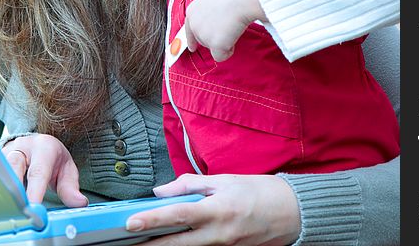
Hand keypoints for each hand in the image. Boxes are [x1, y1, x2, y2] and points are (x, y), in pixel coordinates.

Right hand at [2, 133, 87, 207]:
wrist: (35, 142)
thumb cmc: (51, 157)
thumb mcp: (67, 168)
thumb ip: (71, 186)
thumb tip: (79, 203)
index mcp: (42, 147)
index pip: (38, 171)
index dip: (34, 191)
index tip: (34, 208)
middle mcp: (21, 147)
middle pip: (13, 169)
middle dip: (14, 192)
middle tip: (19, 212)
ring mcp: (4, 154)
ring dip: (3, 192)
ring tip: (9, 211)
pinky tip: (1, 205)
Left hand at [125, 173, 299, 245]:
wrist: (292, 213)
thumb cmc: (259, 192)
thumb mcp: (224, 180)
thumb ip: (189, 185)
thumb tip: (160, 191)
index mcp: (218, 210)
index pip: (178, 215)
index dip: (153, 220)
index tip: (131, 223)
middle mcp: (220, 234)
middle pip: (177, 244)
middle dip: (150, 243)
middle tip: (126, 240)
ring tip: (143, 240)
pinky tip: (169, 240)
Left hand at [185, 0, 265, 61]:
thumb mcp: (214, 0)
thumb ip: (209, 13)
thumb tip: (216, 22)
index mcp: (193, 10)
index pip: (189, 29)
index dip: (191, 40)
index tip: (192, 48)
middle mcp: (194, 24)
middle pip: (202, 41)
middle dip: (214, 38)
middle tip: (227, 26)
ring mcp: (203, 35)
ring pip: (212, 48)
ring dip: (224, 42)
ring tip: (232, 26)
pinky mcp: (214, 44)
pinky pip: (220, 56)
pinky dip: (228, 51)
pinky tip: (234, 37)